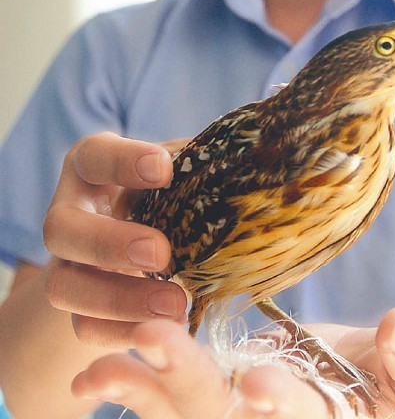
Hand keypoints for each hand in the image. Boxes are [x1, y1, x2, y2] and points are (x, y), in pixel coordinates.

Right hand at [43, 132, 188, 346]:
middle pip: (60, 228)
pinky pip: (83, 327)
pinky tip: (163, 330)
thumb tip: (242, 164)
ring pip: (63, 287)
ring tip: (176, 303)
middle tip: (160, 253)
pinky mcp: (75, 305)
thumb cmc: (162, 191)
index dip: (122, 161)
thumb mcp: (174, 171)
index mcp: (91, 164)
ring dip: (119, 300)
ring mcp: (64, 262)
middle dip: (109, 243)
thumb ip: (195, 166)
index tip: (163, 169)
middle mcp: (68, 211)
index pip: (94, 156)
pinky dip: (122, 332)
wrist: (132, 238)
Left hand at [71, 310, 394, 417]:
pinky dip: (136, 384)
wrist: (374, 387)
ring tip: (104, 363)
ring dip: (144, 389)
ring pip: (188, 415)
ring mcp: (239, 418)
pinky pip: (171, 400)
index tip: (257, 385)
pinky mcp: (217, 397)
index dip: (282, 408)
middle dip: (190, 385)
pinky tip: (99, 367)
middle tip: (154, 339)